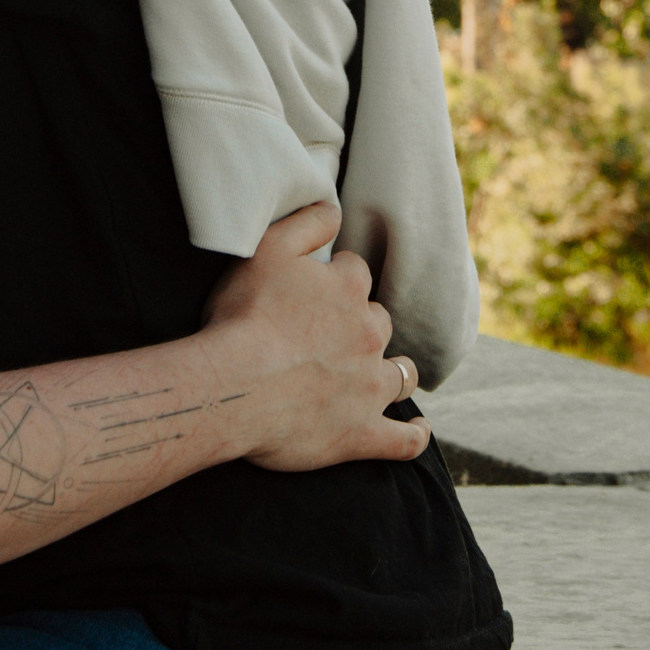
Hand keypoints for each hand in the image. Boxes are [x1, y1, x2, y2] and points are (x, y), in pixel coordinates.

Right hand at [198, 202, 428, 472]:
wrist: (233, 385)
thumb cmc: (243, 317)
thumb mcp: (266, 249)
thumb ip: (306, 222)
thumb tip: (335, 208)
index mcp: (347, 290)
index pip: (355, 273)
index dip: (335, 279)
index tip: (315, 291)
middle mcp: (368, 335)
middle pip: (380, 322)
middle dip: (363, 325)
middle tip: (333, 337)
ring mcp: (370, 388)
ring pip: (400, 374)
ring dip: (392, 371)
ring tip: (378, 377)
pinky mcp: (362, 434)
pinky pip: (403, 441)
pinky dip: (413, 436)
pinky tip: (417, 430)